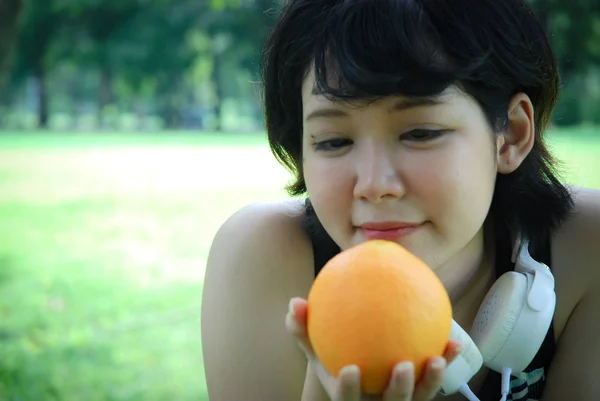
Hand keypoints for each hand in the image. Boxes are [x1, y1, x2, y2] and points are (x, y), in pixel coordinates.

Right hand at [285, 297, 461, 400]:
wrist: (356, 377)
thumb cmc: (333, 357)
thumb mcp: (316, 348)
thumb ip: (304, 329)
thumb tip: (294, 303)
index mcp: (348, 396)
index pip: (346, 399)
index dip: (348, 389)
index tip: (352, 368)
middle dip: (398, 391)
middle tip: (404, 366)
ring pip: (416, 400)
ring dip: (429, 382)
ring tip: (437, 359)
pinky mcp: (418, 394)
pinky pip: (434, 382)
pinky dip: (445, 362)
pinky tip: (454, 341)